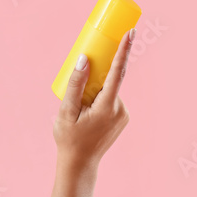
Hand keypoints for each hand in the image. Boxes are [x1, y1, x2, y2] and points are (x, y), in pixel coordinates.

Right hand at [52, 29, 133, 169]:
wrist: (80, 164)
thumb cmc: (69, 139)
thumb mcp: (66, 111)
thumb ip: (75, 84)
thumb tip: (84, 58)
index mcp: (107, 107)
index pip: (117, 72)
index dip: (124, 50)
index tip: (131, 32)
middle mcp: (120, 109)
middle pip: (111, 80)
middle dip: (98, 73)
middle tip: (84, 80)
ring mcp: (123, 115)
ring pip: (109, 90)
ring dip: (95, 90)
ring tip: (79, 110)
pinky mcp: (121, 118)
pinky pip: (110, 99)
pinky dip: (99, 97)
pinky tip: (86, 113)